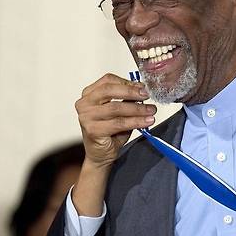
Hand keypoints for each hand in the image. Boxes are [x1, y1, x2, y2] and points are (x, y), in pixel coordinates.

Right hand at [72, 74, 154, 215]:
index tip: (142, 87)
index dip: (127, 82)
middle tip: (147, 96)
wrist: (101, 154)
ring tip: (151, 110)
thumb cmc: (110, 132)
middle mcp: (84, 104)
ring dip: (137, 108)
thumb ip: (126, 99)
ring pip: (116, 107)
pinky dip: (135, 121)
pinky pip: (118, 123)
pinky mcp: (93, 130)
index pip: (108, 80)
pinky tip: (146, 121)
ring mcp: (86, 117)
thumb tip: (142, 90)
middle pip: (109, 90)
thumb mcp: (119, 111)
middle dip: (131, 92)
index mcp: (89, 94)